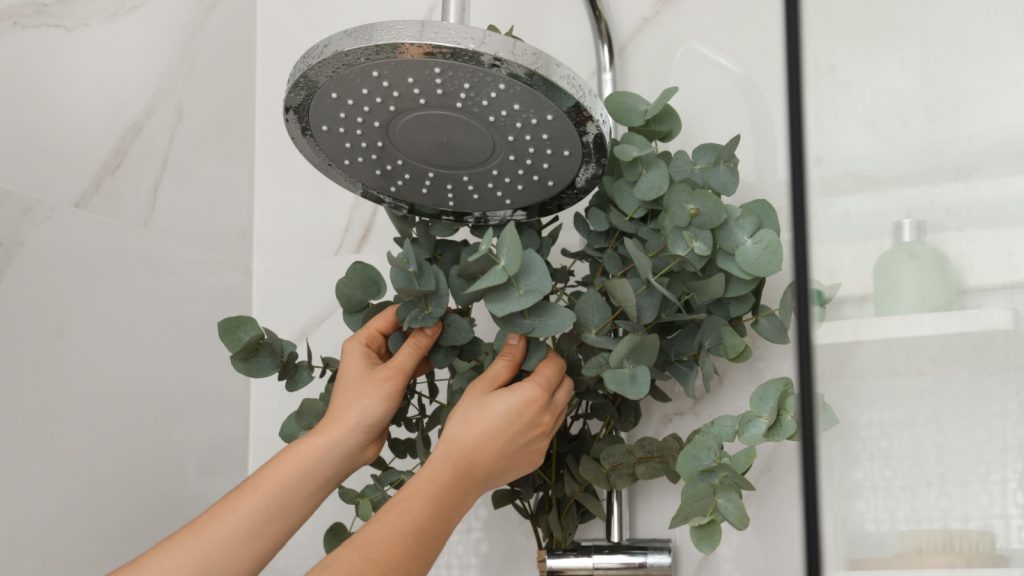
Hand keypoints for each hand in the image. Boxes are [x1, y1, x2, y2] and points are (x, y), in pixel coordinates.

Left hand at [320, 305, 441, 465]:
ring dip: (425, 346)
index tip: (443, 310)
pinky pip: (405, 366)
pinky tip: (440, 359)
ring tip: (451, 339)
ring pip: (405, 349)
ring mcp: (377, 367)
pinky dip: (421, 363)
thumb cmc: (364, 406)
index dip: (417, 312)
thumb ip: (416, 348)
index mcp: (363, 341)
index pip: (392, 315)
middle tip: (452, 324)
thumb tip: (435, 323)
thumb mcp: (393, 375)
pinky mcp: (386, 383)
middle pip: (399, 331)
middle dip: (424, 328)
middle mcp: (368, 350)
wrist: (348, 444)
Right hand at [431, 333, 572, 493]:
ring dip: (550, 397)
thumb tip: (520, 337)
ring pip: (562, 408)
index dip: (546, 355)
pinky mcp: (540, 455)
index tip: (529, 355)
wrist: (461, 471)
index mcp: (536, 395)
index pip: (557, 364)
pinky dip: (542, 419)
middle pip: (567, 385)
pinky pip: (550, 430)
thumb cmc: (467, 426)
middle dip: (553, 374)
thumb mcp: (483, 386)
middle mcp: (548, 416)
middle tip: (527, 374)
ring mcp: (546, 438)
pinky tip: (517, 423)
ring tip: (522, 398)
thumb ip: (507, 360)